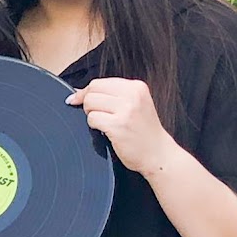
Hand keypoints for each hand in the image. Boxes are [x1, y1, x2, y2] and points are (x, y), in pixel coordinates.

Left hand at [66, 78, 180, 177]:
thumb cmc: (144, 132)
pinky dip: (94, 126)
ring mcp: (126, 110)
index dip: (86, 92)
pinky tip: (106, 131)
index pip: (100, 82)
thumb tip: (78, 91)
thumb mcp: (135, 104)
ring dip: (92, 115)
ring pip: (90, 103)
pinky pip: (92, 119)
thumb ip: (113, 95)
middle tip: (98, 115)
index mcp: (137, 87)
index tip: (78, 99)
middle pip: (92, 90)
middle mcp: (133, 96)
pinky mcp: (118, 125)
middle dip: (88, 103)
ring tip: (106, 123)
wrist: (158, 154)